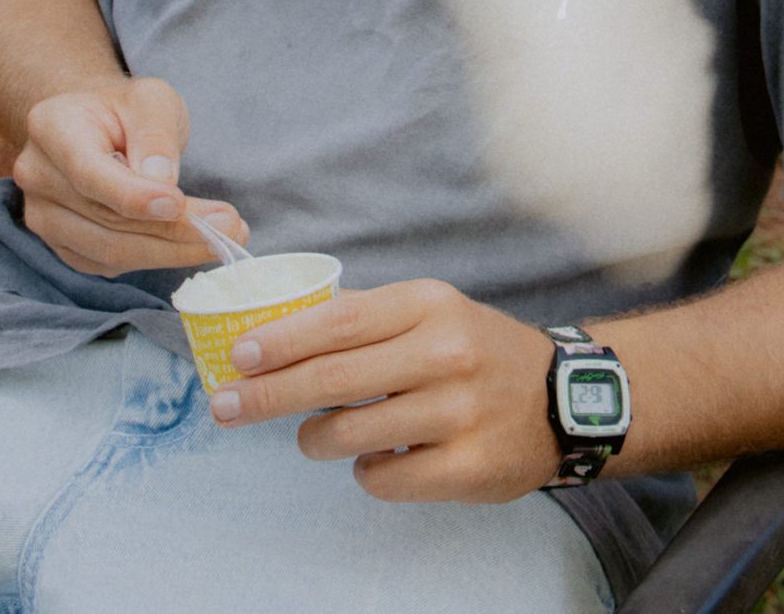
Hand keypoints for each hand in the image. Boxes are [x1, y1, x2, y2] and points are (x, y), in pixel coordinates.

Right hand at [12, 76, 248, 275]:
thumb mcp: (152, 99)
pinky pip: (110, 263)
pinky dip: (156, 258)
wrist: (100, 127)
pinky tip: (192, 246)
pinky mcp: (64, 246)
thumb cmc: (127, 110)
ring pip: (110, 249)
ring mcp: (44, 216)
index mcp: (51, 127)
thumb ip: (155, 136)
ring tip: (223, 238)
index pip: (89, 172)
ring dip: (171, 251)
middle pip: (105, 217)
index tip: (178, 204)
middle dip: (172, 228)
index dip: (133, 196)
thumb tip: (162, 184)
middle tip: (229, 227)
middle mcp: (37, 174)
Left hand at [210, 279, 559, 502]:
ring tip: (313, 435)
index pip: (338, 319)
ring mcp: (457, 413)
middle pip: (332, 379)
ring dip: (312, 438)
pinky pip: (381, 478)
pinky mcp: (465, 467)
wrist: (560, 398)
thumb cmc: (476, 349)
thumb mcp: (430, 310)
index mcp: (428, 305)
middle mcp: (444, 353)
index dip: (282, 341)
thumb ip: (367, 317)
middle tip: (224, 406)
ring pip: (347, 435)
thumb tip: (280, 326)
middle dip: (265, 396)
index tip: (239, 356)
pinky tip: (376, 456)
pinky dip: (363, 471)